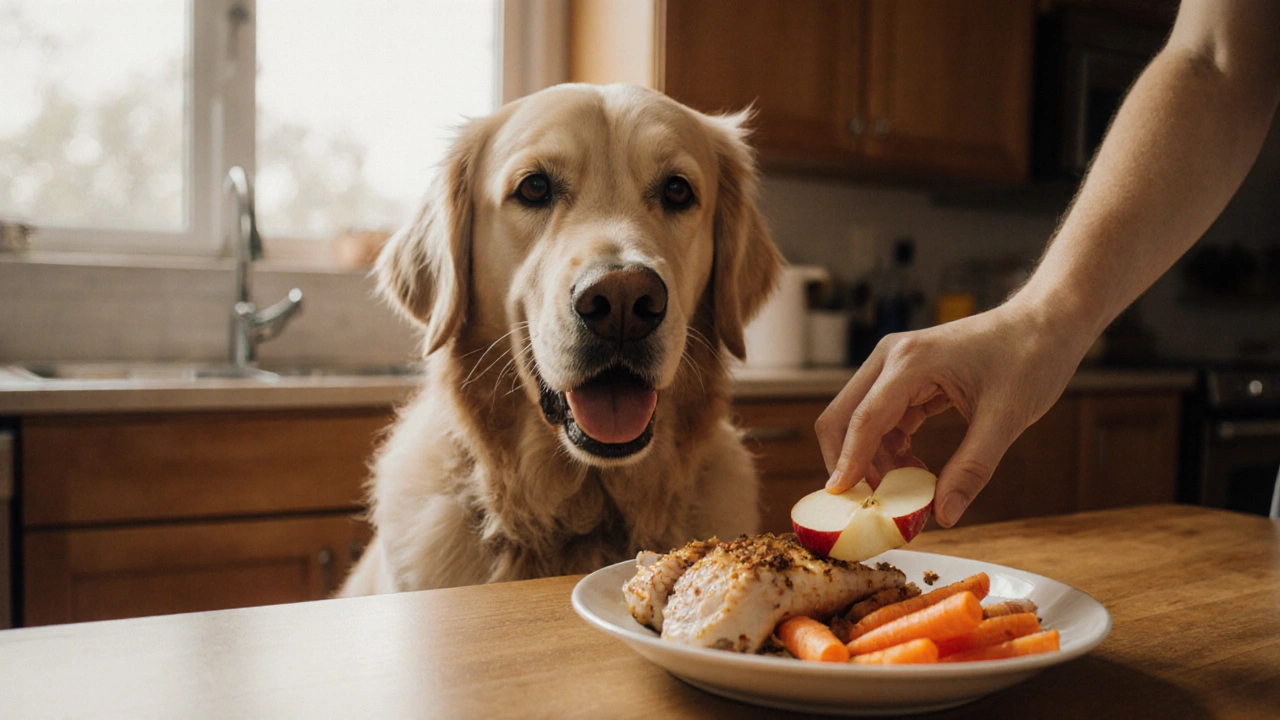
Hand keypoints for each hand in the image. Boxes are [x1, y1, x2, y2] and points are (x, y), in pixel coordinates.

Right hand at [815, 301, 1089, 526]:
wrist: (1047, 323)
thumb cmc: (1031, 357)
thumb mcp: (1006, 418)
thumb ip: (972, 468)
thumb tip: (944, 515)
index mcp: (910, 361)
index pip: (864, 419)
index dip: (849, 462)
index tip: (839, 498)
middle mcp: (892, 358)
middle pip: (843, 415)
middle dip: (849, 461)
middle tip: (869, 504)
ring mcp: (896, 366)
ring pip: (861, 421)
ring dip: (873, 460)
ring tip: (908, 490)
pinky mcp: (907, 376)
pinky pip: (882, 418)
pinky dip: (890, 448)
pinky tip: (915, 468)